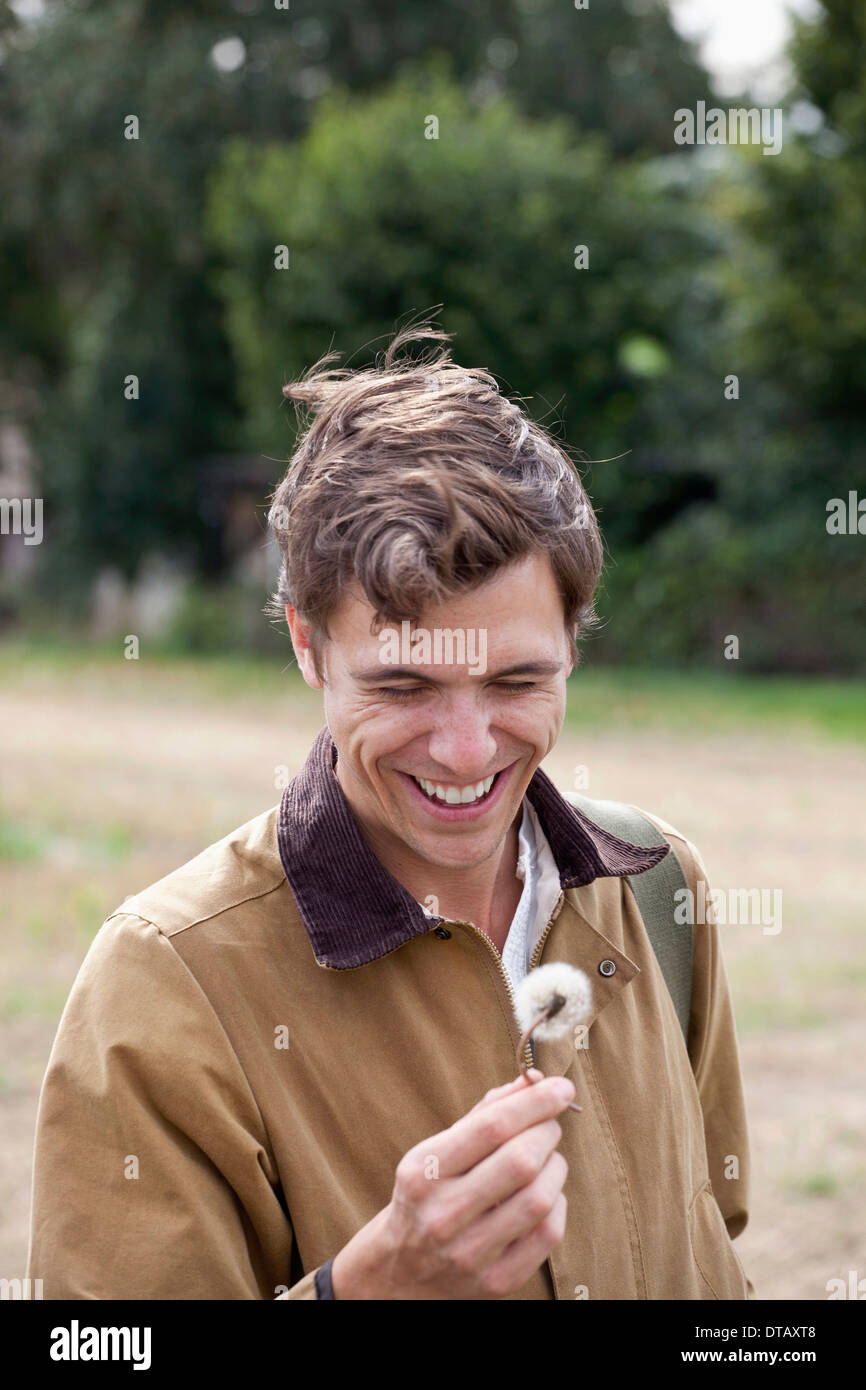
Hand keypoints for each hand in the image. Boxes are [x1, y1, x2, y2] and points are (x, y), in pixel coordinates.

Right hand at [329, 1070, 573, 1299]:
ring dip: (555, 1167)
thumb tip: (534, 1081)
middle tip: (549, 1125)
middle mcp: (444, 1213)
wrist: (401, 1274)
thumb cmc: (429, 1196)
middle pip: (520, 1161)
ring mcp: (470, 1252)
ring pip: (539, 1197)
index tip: (560, 1086)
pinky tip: (544, 1196)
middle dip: (547, 1132)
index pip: (492, 1127)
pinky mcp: (497, 1281)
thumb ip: (484, 1115)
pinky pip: (548, 1234)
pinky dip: (556, 1205)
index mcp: (425, 1171)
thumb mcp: (437, 1152)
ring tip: (547, 1161)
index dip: (534, 1102)